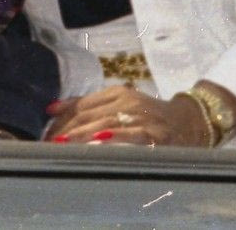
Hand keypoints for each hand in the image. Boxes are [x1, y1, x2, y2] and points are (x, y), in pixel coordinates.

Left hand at [46, 86, 209, 146]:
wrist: (189, 120)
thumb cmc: (148, 114)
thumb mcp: (119, 103)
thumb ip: (88, 105)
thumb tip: (51, 108)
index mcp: (116, 92)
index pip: (83, 104)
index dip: (63, 118)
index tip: (46, 132)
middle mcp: (126, 102)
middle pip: (90, 114)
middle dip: (68, 129)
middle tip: (49, 142)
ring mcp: (141, 117)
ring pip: (106, 123)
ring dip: (84, 134)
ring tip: (65, 143)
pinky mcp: (155, 133)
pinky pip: (132, 135)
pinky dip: (116, 137)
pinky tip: (101, 142)